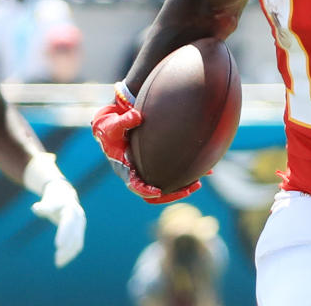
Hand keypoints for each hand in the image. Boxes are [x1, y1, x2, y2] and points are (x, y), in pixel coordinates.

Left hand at [31, 179, 85, 267]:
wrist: (64, 194)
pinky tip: (62, 261)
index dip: (64, 234)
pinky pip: (78, 244)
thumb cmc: (53, 200)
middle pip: (74, 234)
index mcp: (70, 208)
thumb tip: (35, 208)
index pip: (68, 223)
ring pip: (77, 241)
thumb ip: (43, 207)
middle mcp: (79, 217)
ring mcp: (81, 224)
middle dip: (66, 247)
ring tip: (58, 263)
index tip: (57, 246)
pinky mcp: (80, 231)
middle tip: (56, 259)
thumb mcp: (47, 202)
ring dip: (69, 253)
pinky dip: (71, 253)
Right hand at [91, 83, 201, 203]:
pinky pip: (171, 173)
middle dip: (172, 193)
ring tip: (198, 182)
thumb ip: (123, 121)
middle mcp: (138, 173)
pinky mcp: (155, 164)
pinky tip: (201, 168)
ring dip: (182, 187)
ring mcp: (147, 170)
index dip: (145, 190)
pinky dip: (185, 173)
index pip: (135, 185)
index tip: (157, 191)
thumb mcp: (111, 124)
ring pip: (166, 186)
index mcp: (125, 169)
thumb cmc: (109, 127)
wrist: (111, 125)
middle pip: (155, 193)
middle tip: (190, 188)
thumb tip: (137, 116)